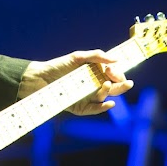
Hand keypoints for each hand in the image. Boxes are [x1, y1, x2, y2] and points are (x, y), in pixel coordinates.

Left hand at [17, 49, 133, 115]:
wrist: (41, 78)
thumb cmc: (59, 65)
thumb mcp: (78, 57)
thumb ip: (97, 56)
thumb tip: (116, 59)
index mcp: (96, 73)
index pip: (114, 75)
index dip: (118, 74)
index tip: (113, 70)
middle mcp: (95, 86)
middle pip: (114, 88)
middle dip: (122, 85)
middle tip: (126, 82)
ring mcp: (88, 98)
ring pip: (105, 97)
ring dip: (109, 92)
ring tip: (106, 84)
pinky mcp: (81, 108)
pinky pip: (94, 110)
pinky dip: (102, 108)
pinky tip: (109, 103)